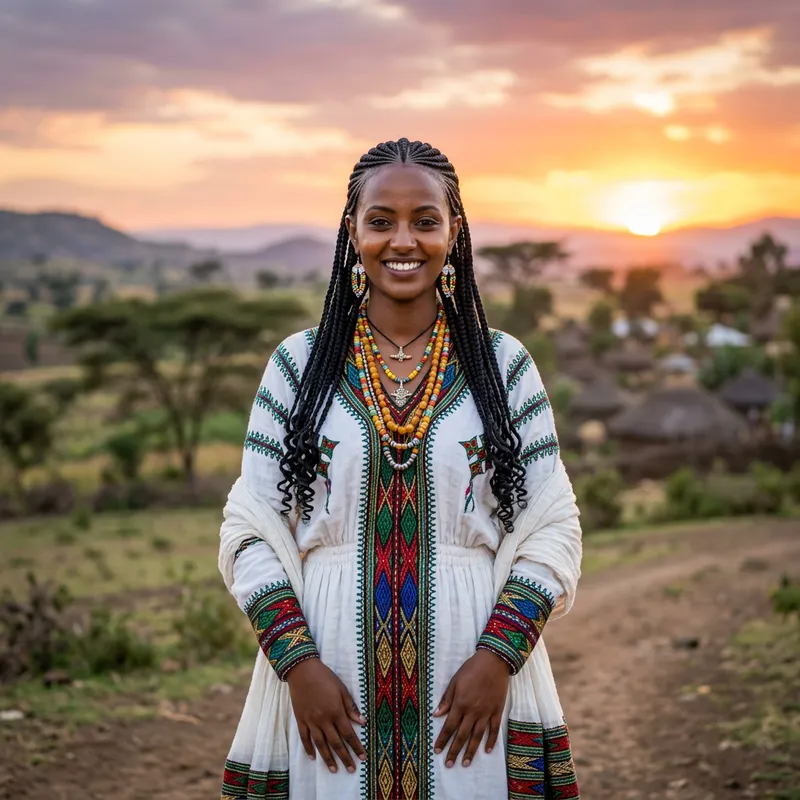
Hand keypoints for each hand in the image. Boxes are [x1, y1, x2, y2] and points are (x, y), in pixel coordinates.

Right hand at [286, 658, 365, 773]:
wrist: (302, 670)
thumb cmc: (324, 677)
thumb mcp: (341, 689)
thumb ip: (350, 707)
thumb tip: (362, 722)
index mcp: (336, 711)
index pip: (348, 733)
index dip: (356, 746)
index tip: (363, 757)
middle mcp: (324, 719)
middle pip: (336, 743)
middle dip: (345, 757)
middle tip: (351, 769)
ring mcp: (311, 721)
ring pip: (320, 744)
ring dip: (328, 758)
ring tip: (334, 770)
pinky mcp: (300, 719)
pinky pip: (305, 738)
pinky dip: (309, 749)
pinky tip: (313, 757)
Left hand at [433, 649, 510, 767]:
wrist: (494, 661)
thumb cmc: (472, 668)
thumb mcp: (455, 681)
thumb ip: (447, 699)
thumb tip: (436, 714)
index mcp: (460, 703)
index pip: (449, 726)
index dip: (443, 739)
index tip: (437, 750)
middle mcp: (473, 711)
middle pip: (462, 735)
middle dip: (454, 751)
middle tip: (449, 764)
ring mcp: (486, 712)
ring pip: (477, 736)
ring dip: (471, 751)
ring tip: (466, 763)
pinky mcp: (497, 711)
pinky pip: (494, 729)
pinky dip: (491, 741)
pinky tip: (488, 750)